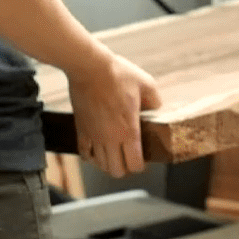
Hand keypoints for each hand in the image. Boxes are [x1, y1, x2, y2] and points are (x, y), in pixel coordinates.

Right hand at [66, 52, 162, 178]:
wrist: (89, 67)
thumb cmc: (118, 74)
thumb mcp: (146, 84)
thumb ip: (155, 100)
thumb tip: (156, 109)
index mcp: (128, 130)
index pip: (134, 164)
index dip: (140, 165)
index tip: (143, 158)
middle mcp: (110, 138)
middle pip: (116, 171)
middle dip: (125, 168)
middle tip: (130, 157)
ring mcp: (94, 135)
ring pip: (101, 165)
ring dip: (109, 163)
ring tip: (116, 154)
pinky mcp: (81, 129)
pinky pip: (85, 154)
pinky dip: (92, 156)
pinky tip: (98, 150)